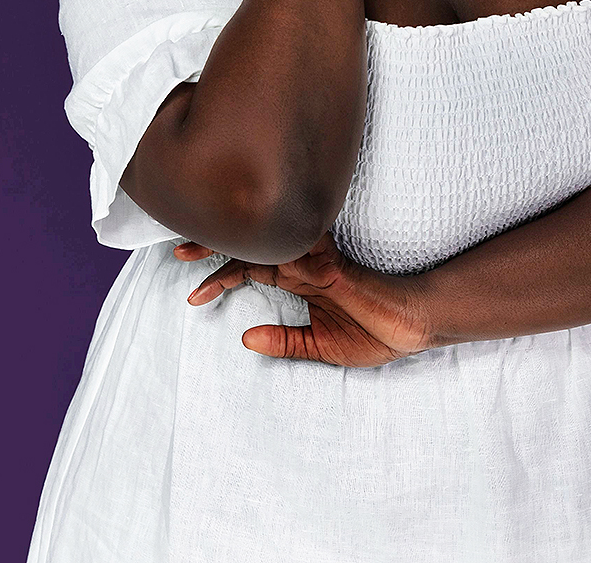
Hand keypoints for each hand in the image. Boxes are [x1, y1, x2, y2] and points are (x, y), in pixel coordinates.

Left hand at [173, 230, 433, 367]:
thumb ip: (285, 342)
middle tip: (178, 251)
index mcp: (298, 281)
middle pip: (251, 247)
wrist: (413, 327)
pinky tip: (250, 259)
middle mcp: (302, 266)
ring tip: (195, 251)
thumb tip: (245, 338)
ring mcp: (317, 263)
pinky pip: (301, 253)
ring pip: (267, 243)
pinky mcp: (335, 268)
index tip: (192, 298)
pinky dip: (275, 252)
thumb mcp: (321, 347)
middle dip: (214, 247)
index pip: (250, 268)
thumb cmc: (375, 332)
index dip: (220, 278)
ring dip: (231, 246)